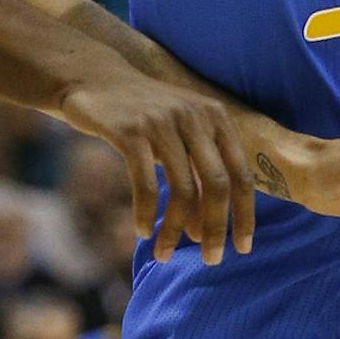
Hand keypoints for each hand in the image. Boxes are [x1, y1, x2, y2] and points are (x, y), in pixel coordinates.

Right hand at [59, 69, 254, 264]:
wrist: (95, 78)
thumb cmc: (141, 116)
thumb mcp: (180, 133)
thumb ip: (198, 172)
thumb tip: (207, 230)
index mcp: (216, 118)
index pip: (241, 175)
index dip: (245, 215)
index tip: (243, 249)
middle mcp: (195, 117)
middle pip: (217, 185)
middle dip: (216, 228)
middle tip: (212, 260)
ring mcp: (163, 122)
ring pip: (181, 190)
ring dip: (175, 229)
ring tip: (165, 254)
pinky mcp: (132, 131)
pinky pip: (145, 183)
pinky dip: (146, 213)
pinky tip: (142, 231)